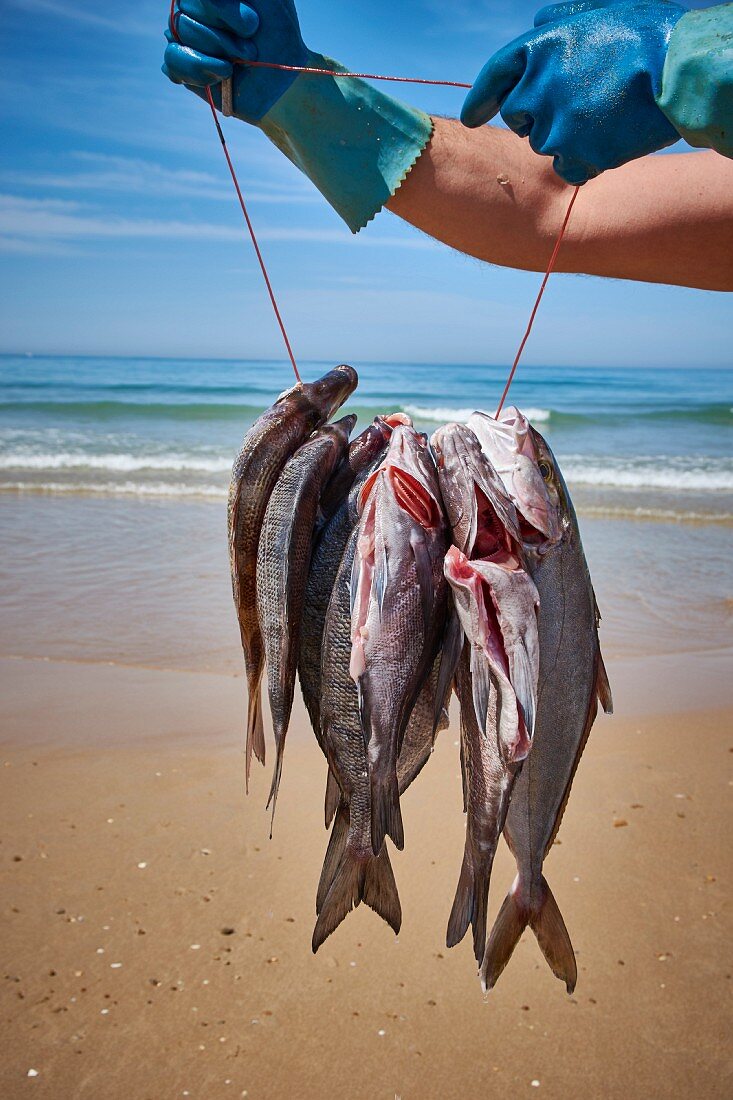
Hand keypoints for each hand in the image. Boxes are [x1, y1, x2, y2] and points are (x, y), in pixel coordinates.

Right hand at [163, 0, 308, 122]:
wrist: (282, 82)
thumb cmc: (278, 34)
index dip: (221, 11)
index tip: (252, 26)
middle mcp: (193, 6)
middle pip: (187, 10)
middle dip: (224, 38)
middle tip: (249, 51)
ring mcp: (184, 33)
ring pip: (180, 32)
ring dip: (218, 55)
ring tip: (238, 65)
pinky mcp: (180, 64)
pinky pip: (171, 59)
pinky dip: (199, 70)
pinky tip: (220, 76)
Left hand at [461, 0, 686, 184]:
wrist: (678, 68)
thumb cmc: (642, 36)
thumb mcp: (595, 12)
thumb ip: (558, 20)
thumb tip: (535, 26)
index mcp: (537, 49)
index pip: (494, 78)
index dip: (480, 101)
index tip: (472, 118)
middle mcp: (537, 88)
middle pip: (518, 118)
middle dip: (537, 115)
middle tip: (579, 102)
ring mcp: (555, 125)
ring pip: (543, 144)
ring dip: (566, 137)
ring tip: (604, 114)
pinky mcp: (576, 154)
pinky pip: (566, 169)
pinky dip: (582, 161)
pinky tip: (607, 140)